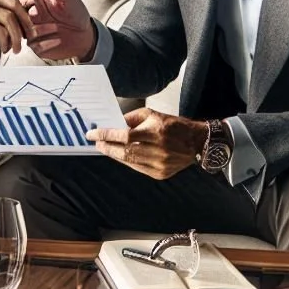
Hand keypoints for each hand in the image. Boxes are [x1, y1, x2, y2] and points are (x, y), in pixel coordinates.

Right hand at [21, 0, 94, 60]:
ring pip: (24, 33)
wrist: (85, 33)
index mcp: (35, 5)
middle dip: (28, 18)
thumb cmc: (76, 12)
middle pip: (17, 19)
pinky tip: (59, 39)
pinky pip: (35, 46)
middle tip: (43, 17)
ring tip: (57, 27)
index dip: (26, 2)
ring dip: (38, 31)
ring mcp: (33, 34)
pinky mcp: (39, 47)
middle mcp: (31, 19)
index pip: (21, 3)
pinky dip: (46, 43)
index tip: (38, 2)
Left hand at [86, 108, 207, 179]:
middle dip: (107, 146)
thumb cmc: (173, 125)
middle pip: (124, 150)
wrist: (196, 142)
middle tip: (96, 143)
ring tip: (105, 148)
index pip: (124, 135)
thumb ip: (132, 119)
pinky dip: (127, 162)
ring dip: (114, 155)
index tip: (92, 134)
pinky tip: (120, 156)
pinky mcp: (161, 174)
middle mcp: (158, 149)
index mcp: (156, 131)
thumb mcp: (152, 114)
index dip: (106, 135)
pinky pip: (138, 168)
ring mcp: (160, 164)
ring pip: (130, 161)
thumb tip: (113, 124)